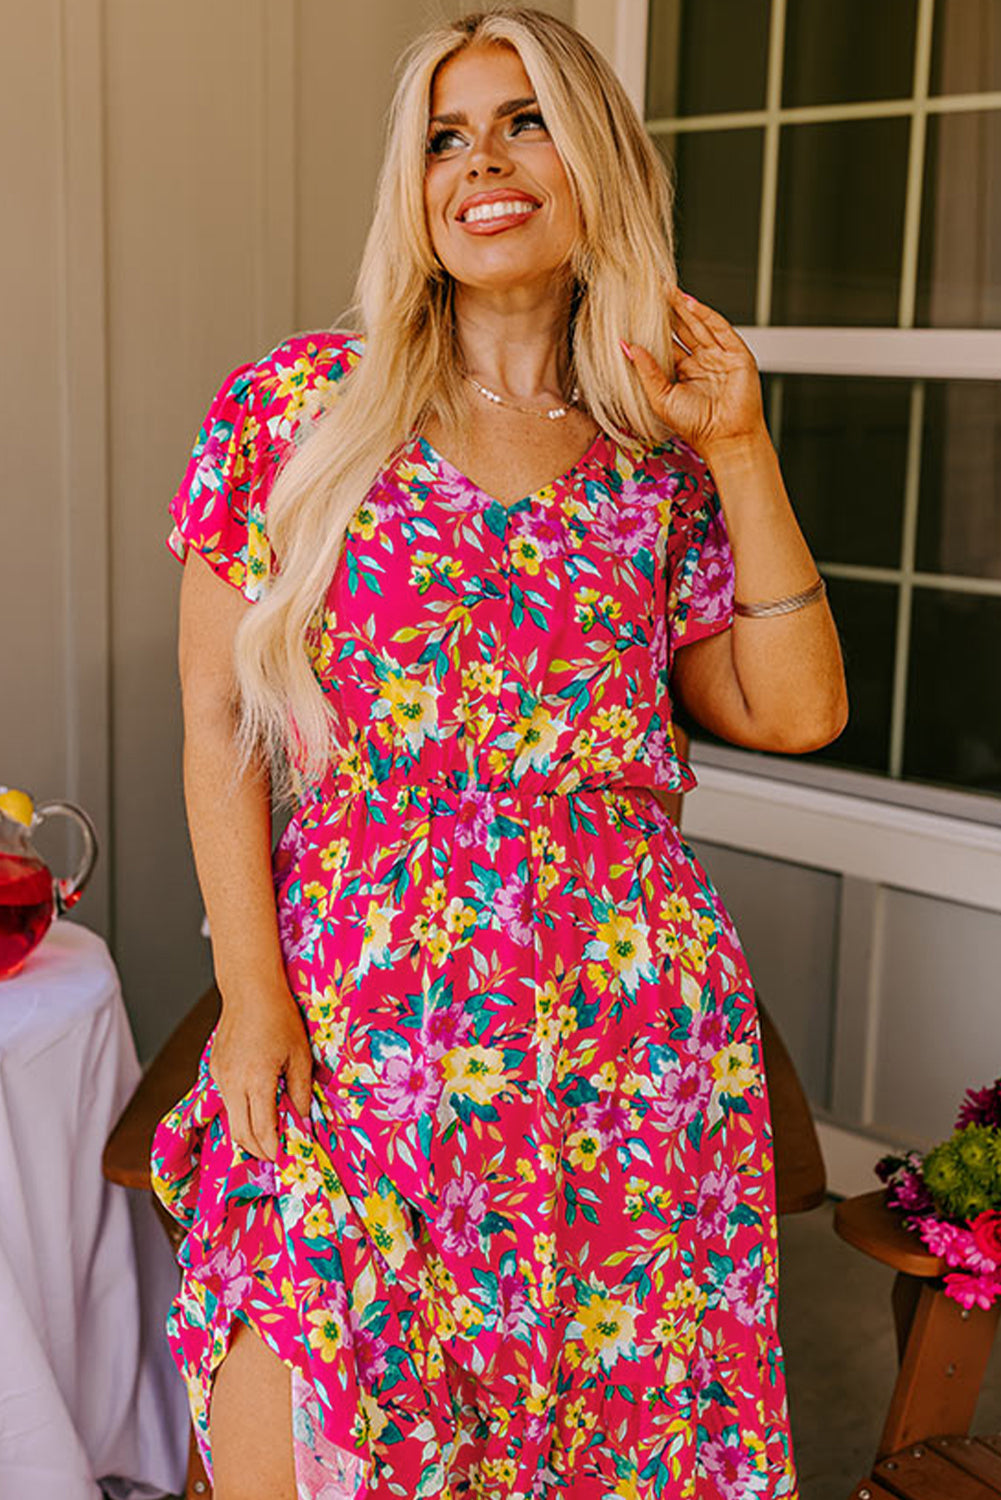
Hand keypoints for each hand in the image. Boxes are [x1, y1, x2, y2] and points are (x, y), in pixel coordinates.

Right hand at [209, 985, 313, 1160]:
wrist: (250, 989)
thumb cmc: (280, 1017)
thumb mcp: (300, 1054)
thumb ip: (300, 1090)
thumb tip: (302, 1118)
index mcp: (256, 1080)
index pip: (262, 1130)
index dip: (274, 1148)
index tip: (285, 1157)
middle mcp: (233, 1082)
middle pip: (240, 1133)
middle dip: (258, 1150)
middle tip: (276, 1155)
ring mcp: (220, 1076)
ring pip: (230, 1118)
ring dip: (247, 1132)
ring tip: (268, 1136)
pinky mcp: (214, 1069)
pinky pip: (226, 1099)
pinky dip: (240, 1111)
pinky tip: (255, 1108)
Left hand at [623, 284, 768, 461]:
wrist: (726, 439)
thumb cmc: (696, 427)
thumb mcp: (661, 397)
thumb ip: (645, 371)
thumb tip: (625, 346)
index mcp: (685, 373)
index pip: (668, 342)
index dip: (655, 326)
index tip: (638, 309)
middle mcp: (703, 362)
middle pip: (684, 328)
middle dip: (669, 309)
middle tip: (650, 289)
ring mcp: (720, 356)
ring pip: (700, 324)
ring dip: (684, 306)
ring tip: (666, 289)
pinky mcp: (737, 355)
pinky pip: (720, 329)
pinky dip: (705, 315)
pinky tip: (690, 303)